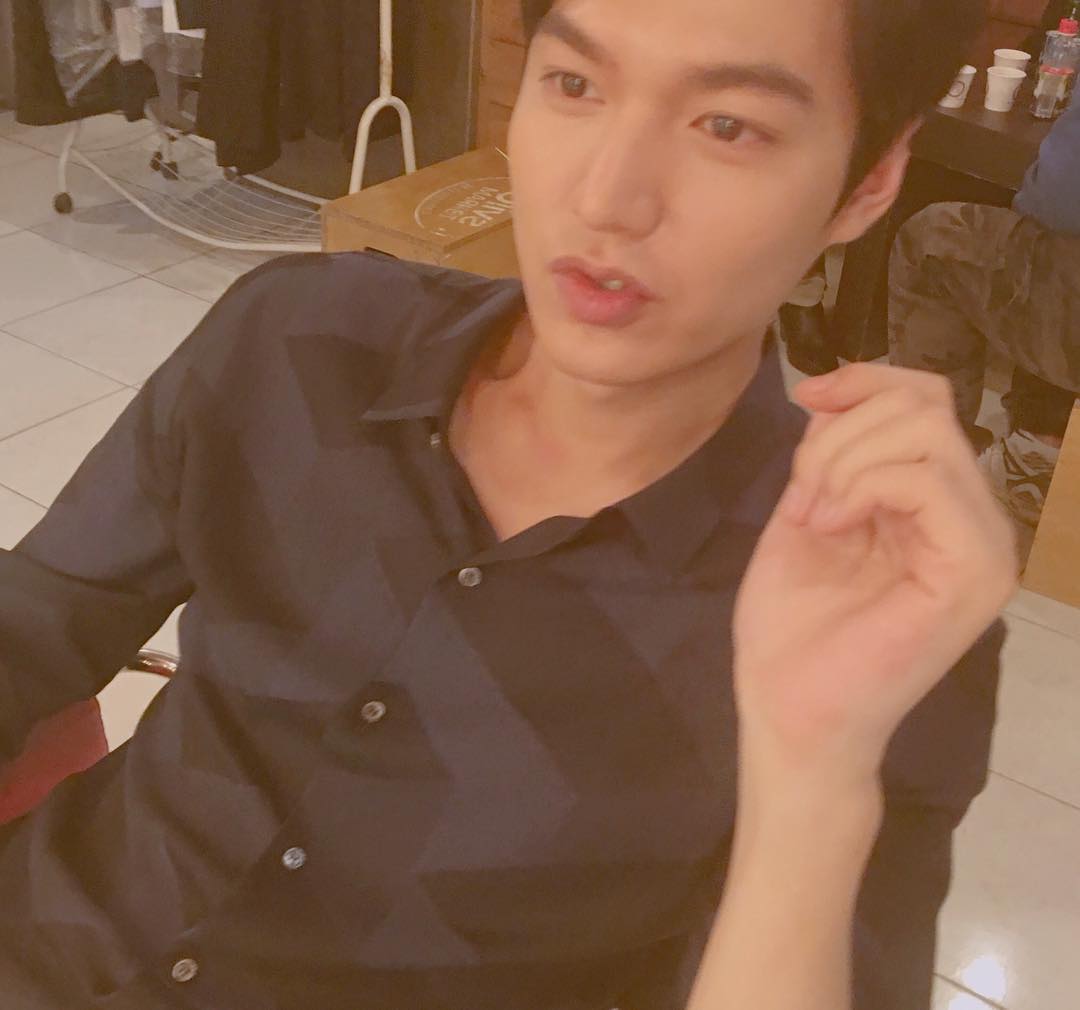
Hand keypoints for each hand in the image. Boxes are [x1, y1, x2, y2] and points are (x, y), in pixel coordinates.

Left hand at [733, 364, 1017, 790]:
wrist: (789, 712)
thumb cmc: (791, 630)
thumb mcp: (804, 514)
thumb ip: (829, 455)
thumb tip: (834, 392)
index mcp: (934, 504)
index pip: (926, 401)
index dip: (865, 380)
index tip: (806, 396)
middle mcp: (971, 517)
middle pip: (925, 405)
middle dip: (840, 432)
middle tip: (804, 495)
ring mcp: (984, 544)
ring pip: (928, 431)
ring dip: (844, 459)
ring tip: (813, 515)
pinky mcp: (977, 571)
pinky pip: (928, 479)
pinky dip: (860, 484)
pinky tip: (828, 525)